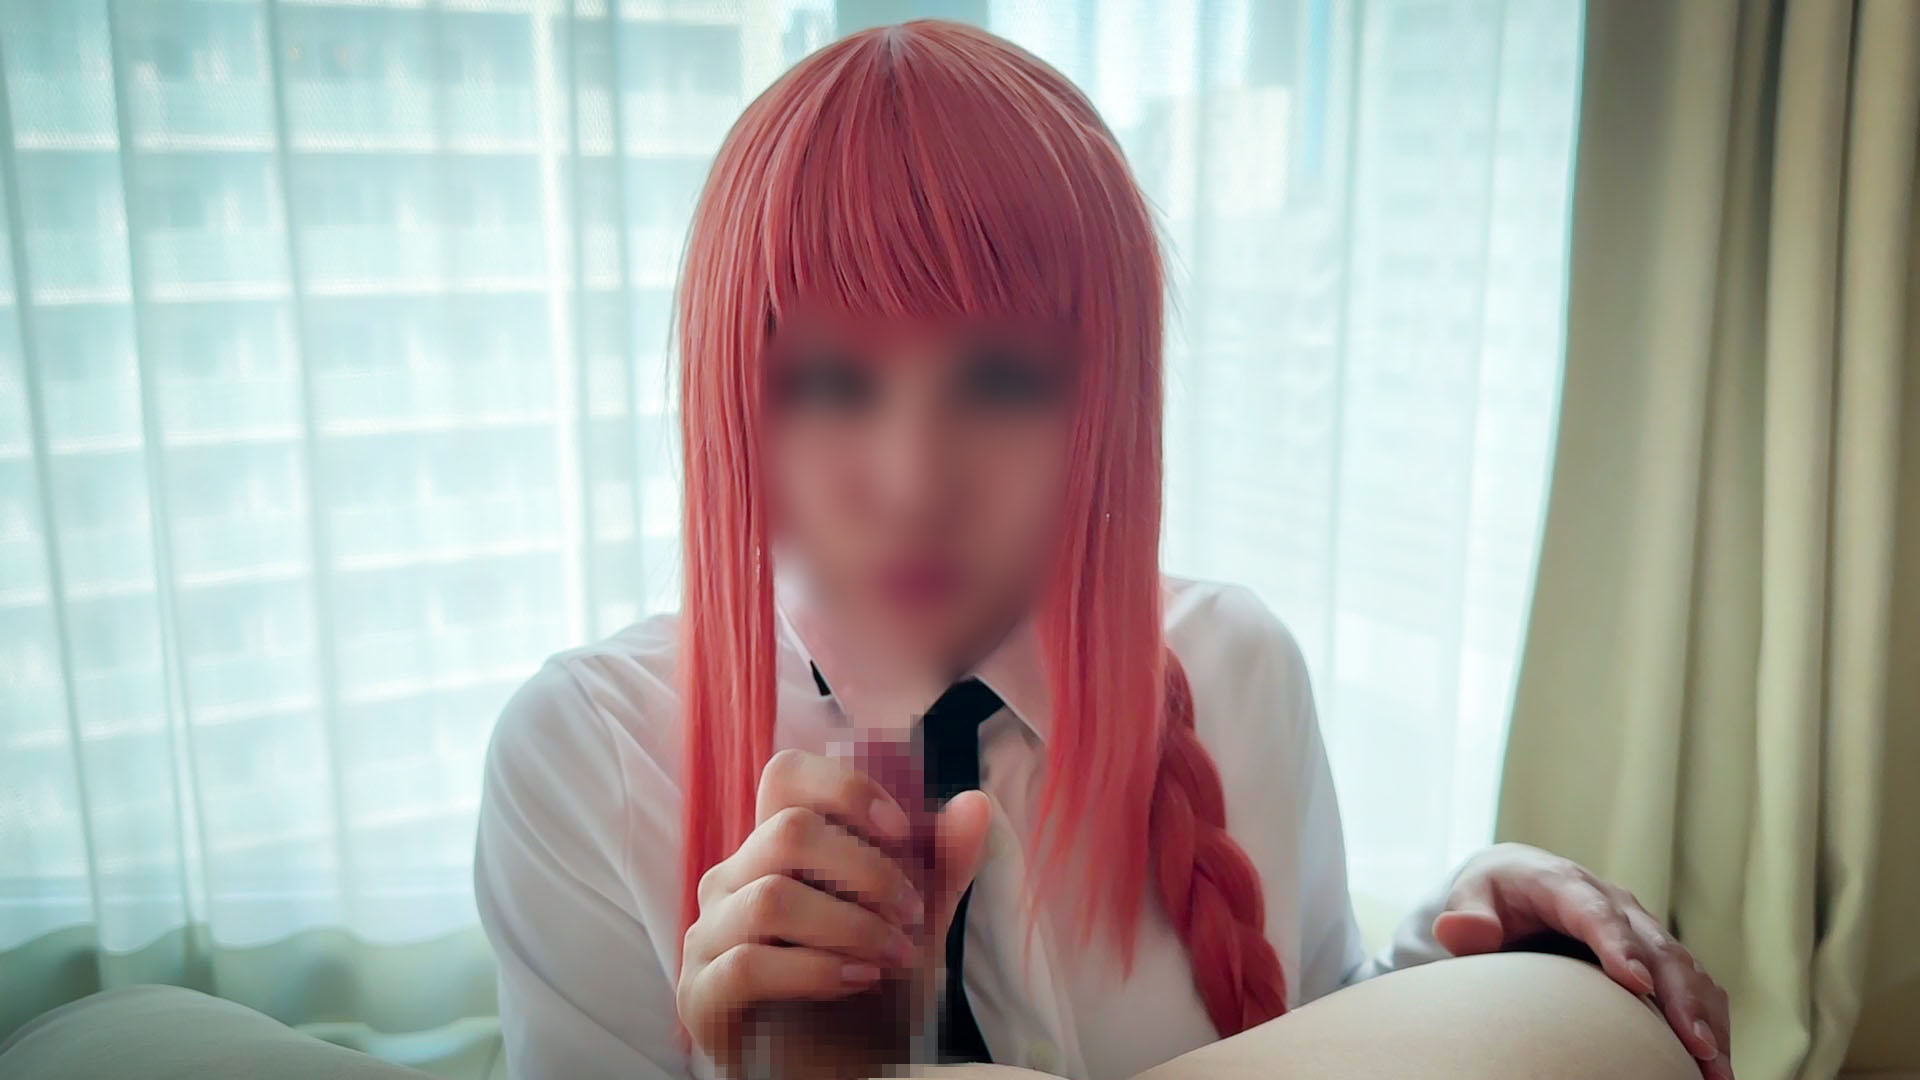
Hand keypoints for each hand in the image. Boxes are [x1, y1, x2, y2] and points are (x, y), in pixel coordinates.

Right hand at [676, 747, 993, 1071]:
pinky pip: (748, 962)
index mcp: (776, 851)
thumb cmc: (869, 992)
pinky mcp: (700, 992)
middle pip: (787, 830)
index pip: (786, 776)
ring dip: (851, 926)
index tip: (903, 830)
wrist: (843, 1070)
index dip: (845, 788)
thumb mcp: (914, 925)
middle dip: (867, 870)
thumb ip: (941, 868)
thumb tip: (976, 803)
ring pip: (771, 898)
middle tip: (911, 913)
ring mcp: (708, 935)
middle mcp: (733, 880)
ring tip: (893, 959)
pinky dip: (816, 971)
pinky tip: (857, 982)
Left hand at [1432, 843, 1733, 1079]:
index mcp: (1566, 885)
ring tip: (1716, 1068)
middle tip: (1697, 1045)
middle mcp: (1616, 905)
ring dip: (1705, 1017)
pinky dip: (1710, 1020)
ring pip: (1685, 970)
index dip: (1618, 945)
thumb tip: (1459, 931)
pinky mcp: (1656, 954)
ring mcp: (1642, 930)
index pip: (1595, 913)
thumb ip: (1466, 914)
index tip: (1637, 982)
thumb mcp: (1472, 895)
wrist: (1520, 882)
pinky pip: (1693, 985)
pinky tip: (1716, 1063)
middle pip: (1657, 947)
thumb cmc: (1494, 894)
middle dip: (1680, 996)